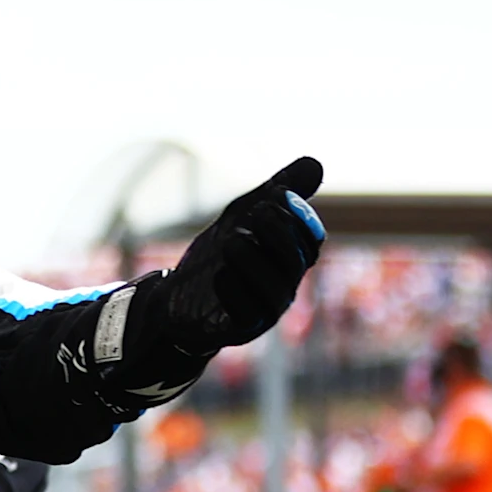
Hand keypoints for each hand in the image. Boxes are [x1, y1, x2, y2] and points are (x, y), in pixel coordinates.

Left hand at [154, 157, 324, 356]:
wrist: (176, 300)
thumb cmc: (219, 256)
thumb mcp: (243, 218)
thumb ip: (275, 193)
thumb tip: (315, 162)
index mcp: (290, 259)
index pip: (310, 240)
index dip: (300, 218)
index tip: (280, 194)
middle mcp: (284, 286)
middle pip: (294, 263)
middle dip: (279, 235)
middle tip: (258, 210)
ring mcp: (263, 310)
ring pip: (272, 289)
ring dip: (254, 261)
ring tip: (234, 238)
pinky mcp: (238, 329)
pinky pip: (245, 314)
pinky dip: (235, 293)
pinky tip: (221, 274)